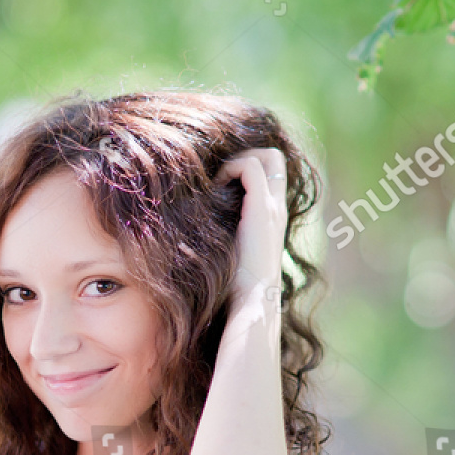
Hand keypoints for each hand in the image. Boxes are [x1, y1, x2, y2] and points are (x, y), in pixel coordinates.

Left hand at [215, 148, 288, 312]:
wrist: (250, 301)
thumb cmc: (234, 286)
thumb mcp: (226, 253)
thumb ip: (217, 235)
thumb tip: (178, 237)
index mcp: (271, 217)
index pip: (271, 174)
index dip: (247, 165)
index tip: (219, 182)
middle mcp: (277, 208)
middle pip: (274, 158)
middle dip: (246, 153)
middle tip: (219, 172)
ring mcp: (272, 206)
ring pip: (268, 156)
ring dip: (238, 158)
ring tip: (216, 180)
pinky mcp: (262, 208)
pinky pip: (250, 167)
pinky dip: (230, 168)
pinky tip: (214, 188)